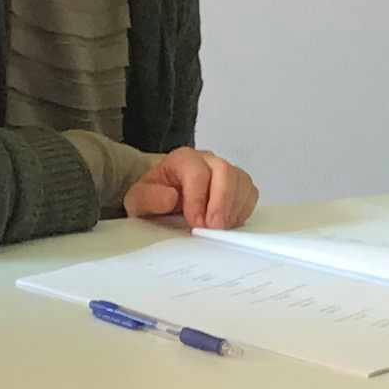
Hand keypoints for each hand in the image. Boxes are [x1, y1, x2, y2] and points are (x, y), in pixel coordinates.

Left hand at [123, 147, 258, 229]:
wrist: (162, 196)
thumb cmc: (154, 196)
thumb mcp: (138, 199)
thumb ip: (149, 198)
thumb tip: (170, 198)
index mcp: (182, 159)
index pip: (197, 173)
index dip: (198, 200)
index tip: (195, 223)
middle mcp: (206, 160)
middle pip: (224, 171)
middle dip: (221, 203)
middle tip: (213, 228)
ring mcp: (224, 170)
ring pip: (240, 181)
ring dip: (233, 208)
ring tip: (219, 228)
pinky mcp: (237, 183)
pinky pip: (249, 192)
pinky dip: (242, 210)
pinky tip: (228, 222)